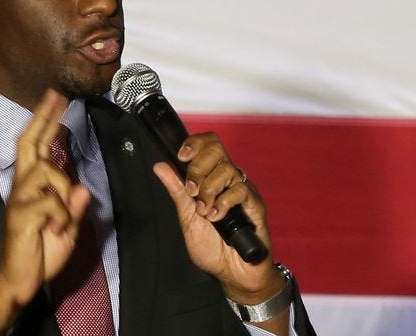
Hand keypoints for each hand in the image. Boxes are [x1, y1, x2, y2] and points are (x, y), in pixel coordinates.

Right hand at [0, 90, 90, 335]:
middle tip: (56, 96)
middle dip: (44, 118)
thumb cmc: (39, 253)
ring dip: (63, 194)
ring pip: (48, 173)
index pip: (36, 147)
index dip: (45, 122)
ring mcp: (19, 200)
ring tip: (61, 221)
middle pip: (30, 144)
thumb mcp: (66, 231)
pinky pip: (51, 203)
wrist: (18, 281)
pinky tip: (55, 232)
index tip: (54, 98)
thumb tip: (84, 189)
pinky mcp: (19, 216)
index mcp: (32, 187)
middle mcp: (22, 187)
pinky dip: (62, 218)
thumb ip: (74, 209)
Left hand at [151, 133, 286, 307]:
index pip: (208, 144)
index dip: (195, 143)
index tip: (181, 156)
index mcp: (212, 178)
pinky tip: (217, 217)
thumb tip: (160, 166)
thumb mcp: (187, 217)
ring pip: (227, 169)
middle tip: (192, 191)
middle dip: (198, 167)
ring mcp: (243, 191)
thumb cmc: (212, 248)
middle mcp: (228, 180)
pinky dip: (224, 202)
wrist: (232, 273)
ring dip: (209, 190)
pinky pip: (240, 190)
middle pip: (217, 149)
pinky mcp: (255, 205)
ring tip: (205, 211)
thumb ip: (177, 190)